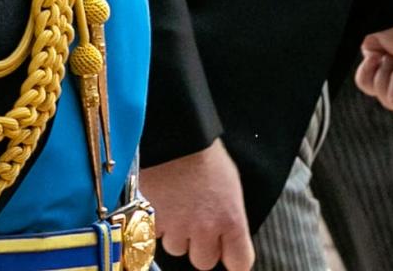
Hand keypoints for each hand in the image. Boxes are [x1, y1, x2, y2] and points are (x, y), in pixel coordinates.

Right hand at [140, 140, 254, 270]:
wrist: (173, 134)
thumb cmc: (205, 153)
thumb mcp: (230, 183)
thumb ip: (229, 215)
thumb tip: (227, 234)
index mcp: (231, 220)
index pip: (240, 263)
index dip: (233, 257)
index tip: (228, 252)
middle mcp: (206, 230)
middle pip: (204, 261)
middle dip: (200, 244)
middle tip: (196, 221)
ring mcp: (178, 227)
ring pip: (177, 249)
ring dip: (177, 233)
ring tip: (176, 206)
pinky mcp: (153, 220)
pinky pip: (155, 235)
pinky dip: (157, 223)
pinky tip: (161, 202)